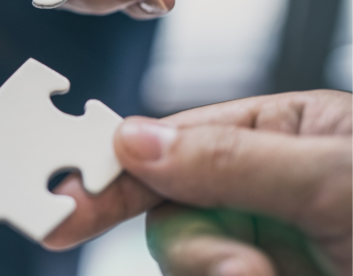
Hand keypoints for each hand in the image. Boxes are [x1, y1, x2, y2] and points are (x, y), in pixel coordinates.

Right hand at [46, 90, 351, 275]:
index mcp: (284, 132)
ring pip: (188, 258)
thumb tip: (132, 140)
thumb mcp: (332, 179)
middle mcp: (268, 186)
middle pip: (172, 211)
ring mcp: (270, 244)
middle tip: (237, 272)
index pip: (175, 143)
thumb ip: (230, 158)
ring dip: (218, 273)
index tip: (66, 200)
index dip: (116, 169)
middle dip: (198, 247)